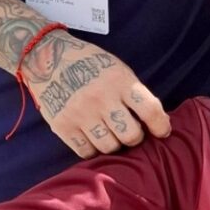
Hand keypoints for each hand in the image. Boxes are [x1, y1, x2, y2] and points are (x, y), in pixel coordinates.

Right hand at [21, 31, 169, 155]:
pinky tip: (93, 138)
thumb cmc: (89, 63)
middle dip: (135, 137)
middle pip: (130, 135)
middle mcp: (101, 98)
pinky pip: (86, 151)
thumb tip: (155, 122)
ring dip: (114, 144)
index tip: (163, 132)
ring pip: (109, 147)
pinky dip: (93, 149)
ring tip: (111, 134)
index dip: (161, 125)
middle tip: (130, 131)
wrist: (47, 57)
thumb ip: (133, 92)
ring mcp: (80, 113)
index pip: (150, 109)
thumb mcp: (117, 68)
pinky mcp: (62, 125)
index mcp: (119, 80)